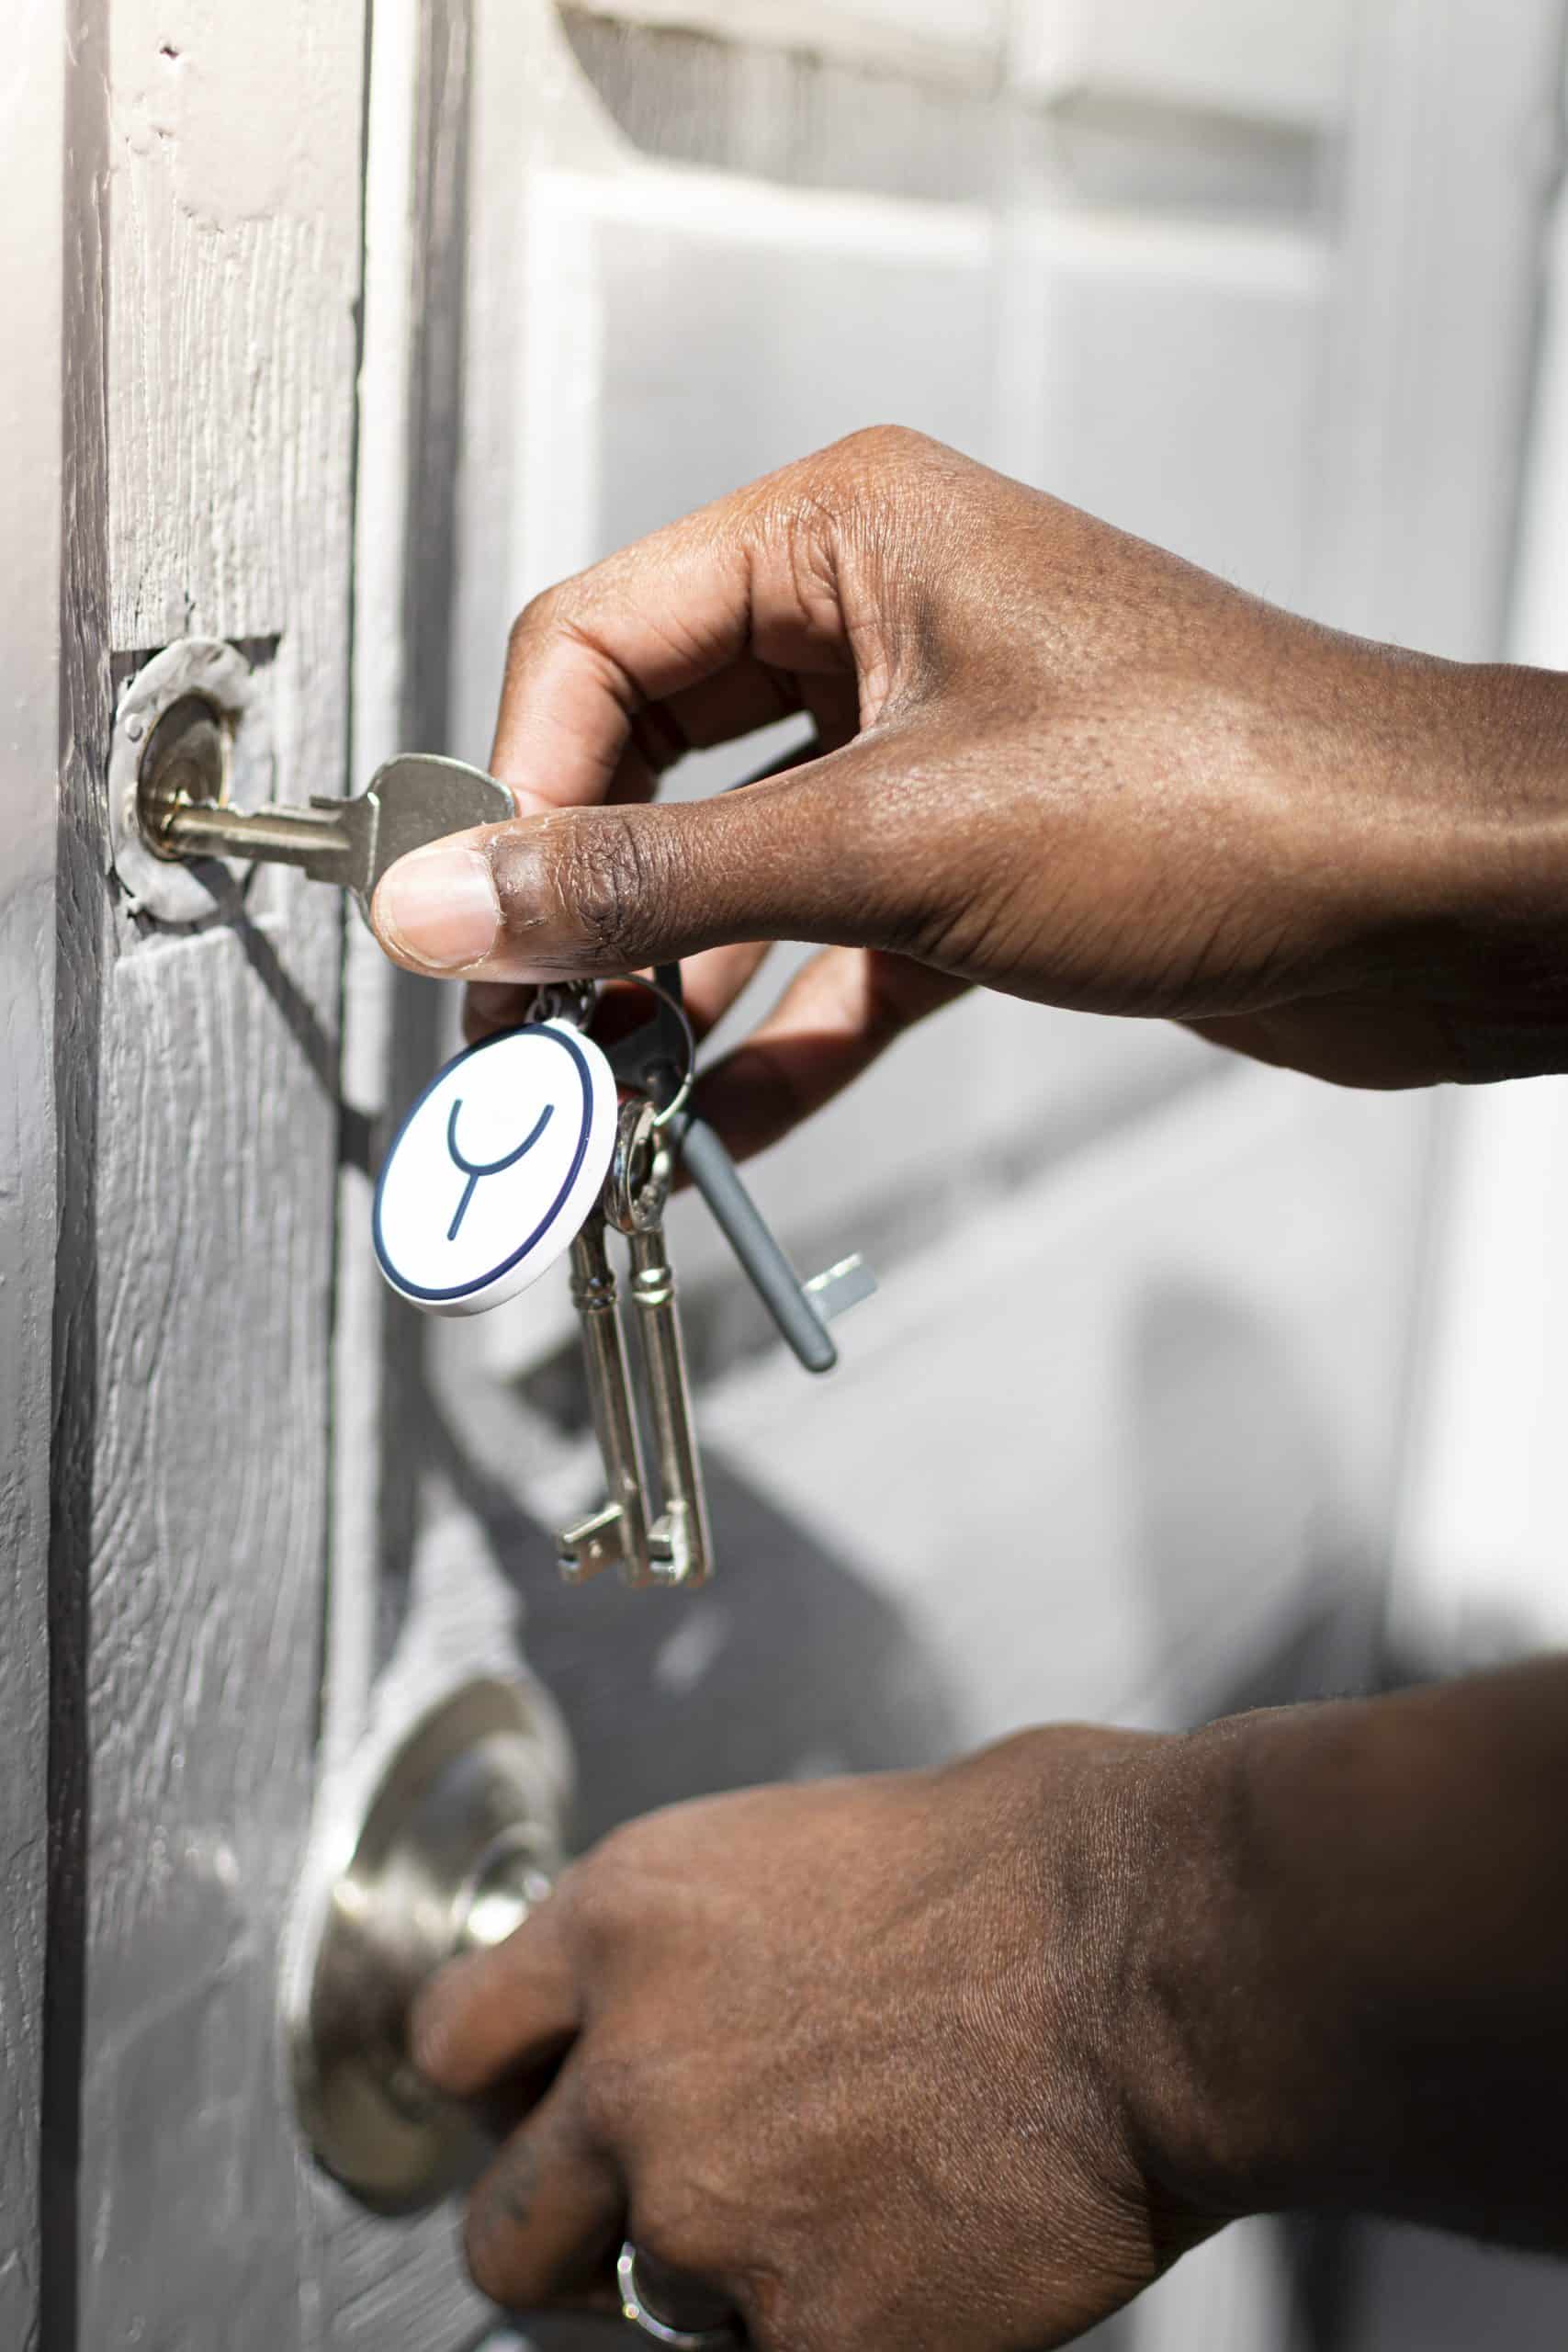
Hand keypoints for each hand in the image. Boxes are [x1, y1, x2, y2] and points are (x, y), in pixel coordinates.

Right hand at [370, 427, 1567, 1150]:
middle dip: (590, 908)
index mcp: (845, 537)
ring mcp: (935, 747)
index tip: (476, 936)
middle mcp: (880, 626)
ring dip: (679, 988)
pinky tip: (735, 1122)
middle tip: (529, 1037)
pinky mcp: (988, 860)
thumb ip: (653, 882)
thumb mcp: (892, 842)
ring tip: (617, 1103)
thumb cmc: (1227, 794)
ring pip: (747, 866)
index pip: (593, 646)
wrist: (1439, 899)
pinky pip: (841, 944)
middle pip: (656, 762)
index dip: (517, 795)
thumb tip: (455, 903)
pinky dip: (789, 1030)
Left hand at [411, 1731, 1224, 2348]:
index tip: (529, 2120)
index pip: (452, 2044)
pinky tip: (909, 2266)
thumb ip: (703, 1944)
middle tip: (661, 2219)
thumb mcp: (809, 1846)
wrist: (1156, 1953)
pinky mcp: (807, 2335)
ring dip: (714, 2287)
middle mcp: (632, 2072)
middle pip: (503, 2227)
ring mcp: (706, 2215)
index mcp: (625, 1920)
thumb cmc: (1032, 1863)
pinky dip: (828, 2337)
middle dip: (570, 2237)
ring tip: (840, 2216)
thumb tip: (692, 2000)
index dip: (495, 2097)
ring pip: (637, 2316)